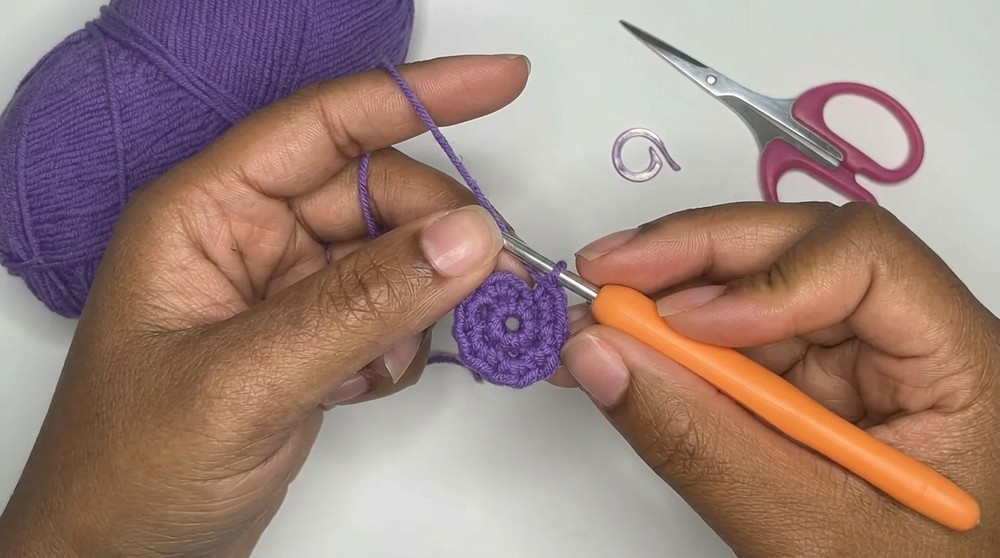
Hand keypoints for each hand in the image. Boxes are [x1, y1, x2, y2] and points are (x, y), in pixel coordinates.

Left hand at [0, 55, 529, 556]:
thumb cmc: (130, 471)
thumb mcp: (244, 380)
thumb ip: (359, 306)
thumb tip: (465, 238)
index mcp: (206, 212)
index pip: (326, 125)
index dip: (418, 95)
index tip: (502, 81)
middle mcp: (249, 239)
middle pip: (377, 196)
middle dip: (443, 232)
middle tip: (500, 277)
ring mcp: (284, 292)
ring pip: (392, 258)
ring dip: (424, 298)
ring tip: (404, 355)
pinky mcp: (311, 340)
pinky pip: (389, 313)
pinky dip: (402, 344)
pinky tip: (365, 386)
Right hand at [560, 202, 998, 556]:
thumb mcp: (808, 533)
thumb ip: (702, 444)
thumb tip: (603, 357)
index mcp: (956, 365)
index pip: (863, 260)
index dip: (762, 277)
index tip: (677, 322)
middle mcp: (908, 341)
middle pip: (798, 249)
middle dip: (690, 258)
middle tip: (602, 276)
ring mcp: (856, 361)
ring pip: (756, 286)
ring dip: (666, 295)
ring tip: (595, 318)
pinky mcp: (809, 386)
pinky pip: (735, 340)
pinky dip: (671, 341)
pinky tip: (624, 348)